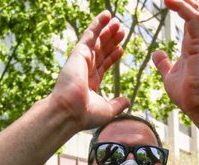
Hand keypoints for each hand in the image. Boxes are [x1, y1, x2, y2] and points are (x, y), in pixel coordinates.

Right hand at [49, 11, 129, 129]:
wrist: (71, 111)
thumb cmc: (85, 114)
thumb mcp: (107, 110)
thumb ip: (118, 104)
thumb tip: (127, 101)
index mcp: (90, 82)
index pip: (103, 65)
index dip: (112, 56)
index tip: (121, 49)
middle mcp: (85, 70)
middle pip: (101, 50)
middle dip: (111, 40)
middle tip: (122, 30)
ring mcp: (81, 60)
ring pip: (97, 41)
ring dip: (107, 30)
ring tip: (118, 22)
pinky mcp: (79, 53)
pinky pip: (90, 35)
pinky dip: (98, 24)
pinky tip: (106, 15)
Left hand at [152, 0, 198, 115]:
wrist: (196, 105)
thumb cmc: (187, 93)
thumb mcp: (169, 75)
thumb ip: (164, 63)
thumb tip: (157, 53)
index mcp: (191, 44)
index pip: (188, 17)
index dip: (180, 4)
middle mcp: (198, 40)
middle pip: (193, 10)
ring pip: (194, 12)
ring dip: (181, 0)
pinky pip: (193, 21)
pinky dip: (183, 9)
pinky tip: (170, 1)